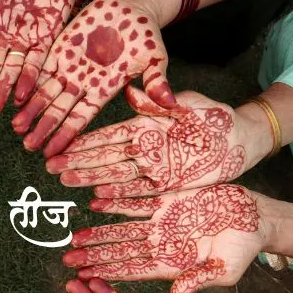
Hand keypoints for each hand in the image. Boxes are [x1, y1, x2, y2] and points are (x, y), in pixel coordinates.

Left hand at [13, 0, 172, 157]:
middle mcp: (84, 82)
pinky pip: (42, 67)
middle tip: (28, 146)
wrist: (132, 5)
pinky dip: (30, 81)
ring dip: (32, 109)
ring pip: (47, 92)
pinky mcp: (61, 47)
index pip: (82, 118)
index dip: (67, 135)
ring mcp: (71, 65)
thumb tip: (170, 104)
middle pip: (60, 110)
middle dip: (44, 128)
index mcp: (104, 89)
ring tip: (16, 127)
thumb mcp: (155, 58)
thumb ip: (157, 81)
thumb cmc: (147, 34)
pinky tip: (16, 96)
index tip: (53, 153)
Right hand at [48, 88, 265, 204]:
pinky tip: (96, 198)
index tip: (61, 144)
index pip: (109, 134)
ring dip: (89, 178)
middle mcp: (144, 148)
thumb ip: (161, 101)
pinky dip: (117, 195)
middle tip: (50, 167)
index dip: (84, 140)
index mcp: (146, 125)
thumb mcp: (189, 104)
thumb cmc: (216, 116)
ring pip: (115, 174)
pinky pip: (137, 192)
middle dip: (77, 161)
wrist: (242, 138)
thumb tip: (133, 94)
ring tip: (65, 181)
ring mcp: (153, 167)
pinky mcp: (166, 184)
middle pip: (104, 156)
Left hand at [63, 184, 262, 292]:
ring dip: (99, 232)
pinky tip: (96, 202)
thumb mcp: (224, 271)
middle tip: (67, 259)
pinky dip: (118, 201)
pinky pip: (138, 201)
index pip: (133, 270)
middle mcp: (162, 244)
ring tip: (74, 237)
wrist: (259, 217)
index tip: (84, 278)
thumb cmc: (245, 250)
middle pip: (121, 251)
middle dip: (94, 256)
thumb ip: (196, 282)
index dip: (108, 274)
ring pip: (123, 227)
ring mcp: (164, 222)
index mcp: (173, 264)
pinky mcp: (170, 200)